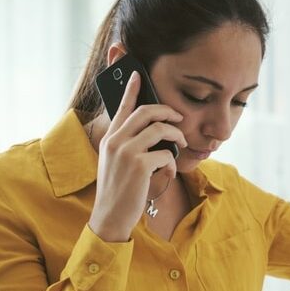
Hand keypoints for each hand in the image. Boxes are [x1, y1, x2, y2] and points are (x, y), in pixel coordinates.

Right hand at [88, 70, 188, 242]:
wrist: (110, 217)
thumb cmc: (119, 190)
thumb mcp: (117, 163)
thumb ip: (129, 145)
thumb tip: (155, 132)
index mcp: (110, 138)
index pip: (121, 107)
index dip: (131, 89)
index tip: (138, 74)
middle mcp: (115, 141)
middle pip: (146, 112)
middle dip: (168, 111)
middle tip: (179, 117)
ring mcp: (126, 152)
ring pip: (160, 130)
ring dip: (176, 136)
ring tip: (180, 144)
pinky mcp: (139, 165)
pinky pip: (166, 154)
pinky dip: (172, 163)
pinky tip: (168, 172)